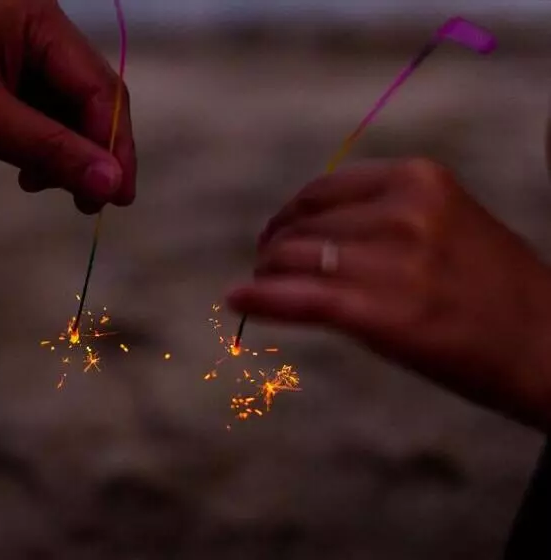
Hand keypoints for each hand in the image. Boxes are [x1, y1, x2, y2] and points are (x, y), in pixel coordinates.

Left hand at [0, 0, 134, 212]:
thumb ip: (52, 150)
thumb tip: (110, 183)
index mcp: (38, 17)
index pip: (101, 90)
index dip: (114, 148)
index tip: (118, 199)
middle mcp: (35, 23)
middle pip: (88, 96)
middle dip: (90, 152)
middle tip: (89, 204)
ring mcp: (16, 42)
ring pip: (63, 106)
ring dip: (62, 151)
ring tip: (42, 187)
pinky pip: (35, 105)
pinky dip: (37, 140)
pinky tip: (26, 169)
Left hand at [227, 158, 550, 429]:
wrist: (548, 344)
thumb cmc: (493, 288)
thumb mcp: (444, 223)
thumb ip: (381, 216)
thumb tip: (307, 230)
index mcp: (418, 180)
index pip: (322, 191)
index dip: (288, 216)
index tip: (275, 235)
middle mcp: (404, 211)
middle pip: (303, 226)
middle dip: (275, 249)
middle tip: (264, 269)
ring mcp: (394, 262)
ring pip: (295, 259)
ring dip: (267, 274)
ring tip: (260, 288)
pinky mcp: (382, 312)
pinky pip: (301, 298)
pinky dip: (262, 299)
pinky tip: (238, 300)